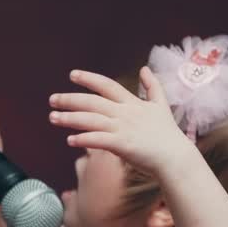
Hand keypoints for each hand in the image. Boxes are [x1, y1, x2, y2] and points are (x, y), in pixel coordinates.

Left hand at [48, 67, 194, 177]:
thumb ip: (152, 87)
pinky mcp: (123, 145)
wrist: (175, 157)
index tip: (72, 74)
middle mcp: (125, 113)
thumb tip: (145, 68)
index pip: (106, 85)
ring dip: (70, 118)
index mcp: (132, 103)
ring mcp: (124, 128)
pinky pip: (99, 140)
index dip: (89, 78)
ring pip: (91, 120)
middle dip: (70, 99)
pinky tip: (70, 140)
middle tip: (52, 99)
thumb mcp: (161, 105)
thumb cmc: (167, 134)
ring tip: (52, 118)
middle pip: (93, 102)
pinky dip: (84, 139)